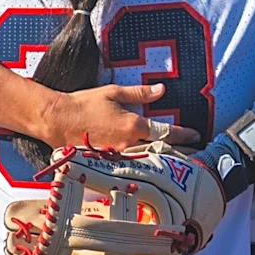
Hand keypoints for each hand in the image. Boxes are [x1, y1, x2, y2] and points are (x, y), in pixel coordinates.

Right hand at [44, 83, 200, 149]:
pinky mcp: (108, 163)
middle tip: (196, 153)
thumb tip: (161, 89)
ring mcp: (118, 156)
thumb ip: (140, 93)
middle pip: (161, 151)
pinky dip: (144, 164)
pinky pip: (131, 164)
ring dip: (163, 159)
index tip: (196, 135)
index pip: (166, 131)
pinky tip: (151, 164)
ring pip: (148, 160)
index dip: (183, 134)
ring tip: (179, 160)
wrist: (58, 120)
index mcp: (133, 125)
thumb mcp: (113, 92)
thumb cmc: (85, 103)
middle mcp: (129, 144)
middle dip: (179, 152)